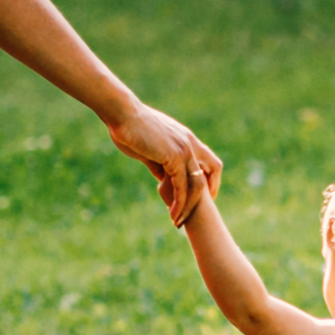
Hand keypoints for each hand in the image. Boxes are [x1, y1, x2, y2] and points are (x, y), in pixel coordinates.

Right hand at [108, 102, 221, 226]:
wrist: (122, 114)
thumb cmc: (129, 128)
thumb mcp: (149, 149)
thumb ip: (159, 164)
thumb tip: (162, 179)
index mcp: (186, 138)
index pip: (209, 160)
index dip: (209, 179)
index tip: (202, 196)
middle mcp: (190, 143)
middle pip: (212, 171)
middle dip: (207, 195)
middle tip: (196, 213)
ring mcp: (184, 149)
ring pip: (197, 184)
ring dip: (190, 205)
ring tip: (178, 221)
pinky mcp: (174, 157)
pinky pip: (182, 186)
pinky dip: (179, 202)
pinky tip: (172, 213)